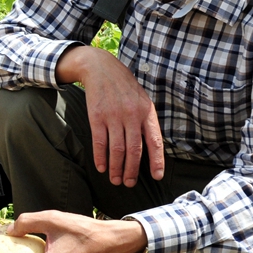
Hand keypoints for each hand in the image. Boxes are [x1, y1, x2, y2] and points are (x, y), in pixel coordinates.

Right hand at [60, 46, 163, 187]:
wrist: (101, 69)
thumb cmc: (124, 88)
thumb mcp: (142, 100)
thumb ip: (146, 122)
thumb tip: (151, 148)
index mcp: (147, 112)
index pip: (154, 141)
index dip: (156, 161)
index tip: (156, 177)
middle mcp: (132, 115)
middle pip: (134, 150)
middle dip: (132, 170)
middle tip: (129, 184)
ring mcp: (113, 116)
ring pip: (117, 149)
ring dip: (116, 168)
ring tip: (116, 180)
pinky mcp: (96, 117)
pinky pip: (100, 142)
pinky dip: (100, 157)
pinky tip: (101, 167)